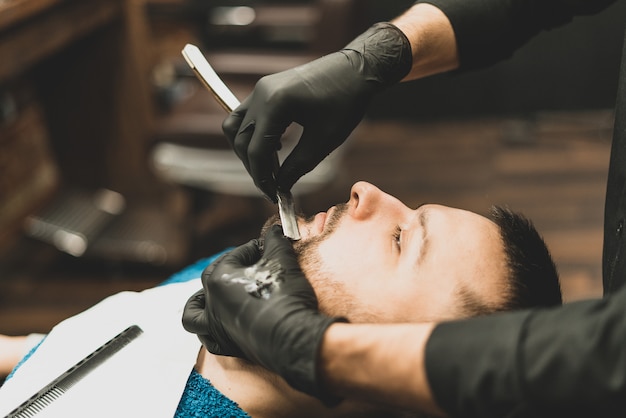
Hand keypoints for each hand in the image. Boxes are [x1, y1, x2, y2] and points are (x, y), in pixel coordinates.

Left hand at [182, 225, 345, 400]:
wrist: (293, 338)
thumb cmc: (284, 298)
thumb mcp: (283, 261)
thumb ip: (275, 242)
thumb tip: (274, 232)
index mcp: (218, 279)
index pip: (237, 254)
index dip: (255, 247)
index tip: (268, 246)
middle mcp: (211, 302)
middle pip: (211, 277)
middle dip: (229, 267)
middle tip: (251, 264)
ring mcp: (216, 326)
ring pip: (193, 315)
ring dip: (199, 303)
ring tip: (211, 297)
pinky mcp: (227, 346)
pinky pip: (208, 339)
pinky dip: (210, 331)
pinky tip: (221, 326)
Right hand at [223, 23, 411, 200]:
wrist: (356, 69)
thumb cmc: (346, 102)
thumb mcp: (323, 141)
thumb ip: (297, 166)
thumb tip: (280, 187)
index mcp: (275, 104)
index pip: (255, 150)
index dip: (262, 178)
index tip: (273, 195)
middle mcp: (262, 93)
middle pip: (241, 140)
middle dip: (254, 167)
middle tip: (272, 186)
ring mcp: (261, 88)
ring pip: (236, 126)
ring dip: (248, 150)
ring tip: (271, 168)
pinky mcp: (266, 88)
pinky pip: (247, 115)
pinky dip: (254, 135)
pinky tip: (276, 148)